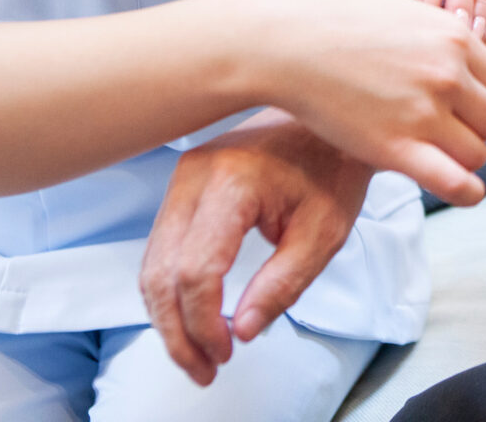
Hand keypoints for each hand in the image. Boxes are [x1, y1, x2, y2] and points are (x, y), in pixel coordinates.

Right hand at [141, 112, 370, 384]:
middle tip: (204, 369)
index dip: (203, 323)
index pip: (196, 270)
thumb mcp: (324, 232)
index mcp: (233, 183)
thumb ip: (283, 284)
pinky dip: (171, 288)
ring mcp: (183, 176)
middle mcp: (195, 175)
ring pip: (153, 262)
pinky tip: (193, 316)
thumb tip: (244, 331)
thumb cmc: (332, 167)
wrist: (327, 117)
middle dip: (176, 331)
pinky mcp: (184, 183)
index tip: (226, 352)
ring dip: (168, 315)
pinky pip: (161, 246)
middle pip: (160, 272)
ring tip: (199, 352)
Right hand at [263, 0, 485, 206]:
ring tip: (432, 153)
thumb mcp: (403, 13)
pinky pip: (456, 181)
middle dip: (471, 129)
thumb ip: (438, 38)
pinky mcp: (396, 147)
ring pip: (477, 152)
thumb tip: (462, 58)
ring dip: (460, 158)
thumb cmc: (334, 23)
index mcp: (453, 36)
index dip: (477, 99)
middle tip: (440, 132)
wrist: (286, 41)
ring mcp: (424, 111)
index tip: (455, 108)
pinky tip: (465, 192)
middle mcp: (447, 73)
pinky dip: (467, 192)